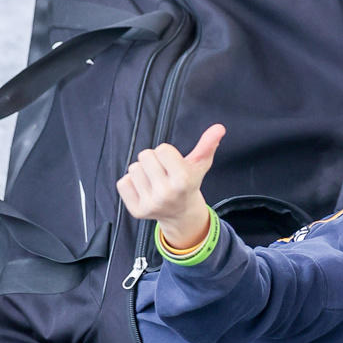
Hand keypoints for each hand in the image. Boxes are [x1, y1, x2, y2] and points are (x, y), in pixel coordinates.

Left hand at [116, 124, 224, 247]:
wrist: (182, 214)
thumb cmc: (189, 183)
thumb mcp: (199, 164)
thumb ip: (208, 145)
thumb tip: (219, 127)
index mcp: (183, 180)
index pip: (161, 149)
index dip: (167, 154)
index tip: (173, 165)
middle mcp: (166, 194)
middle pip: (145, 156)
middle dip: (153, 161)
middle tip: (163, 173)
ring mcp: (150, 204)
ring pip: (133, 168)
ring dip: (142, 172)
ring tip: (154, 181)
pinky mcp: (136, 211)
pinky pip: (122, 183)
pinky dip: (131, 184)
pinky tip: (144, 190)